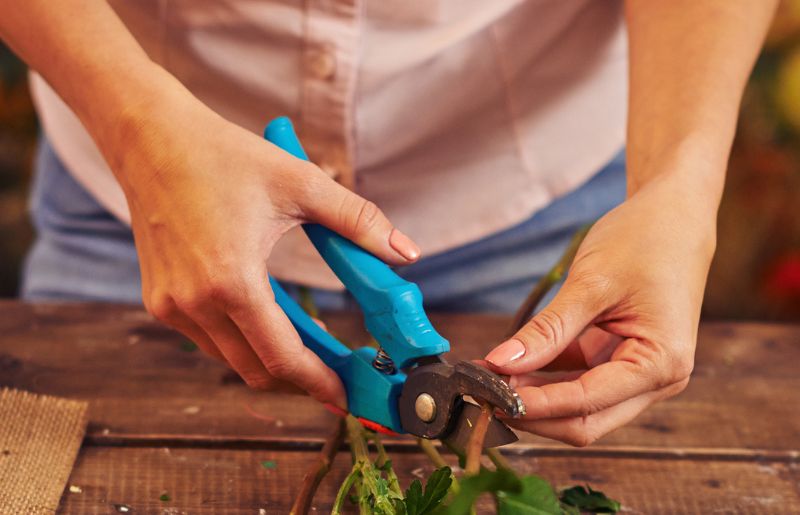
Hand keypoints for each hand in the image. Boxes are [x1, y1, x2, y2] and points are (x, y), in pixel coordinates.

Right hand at [109, 82, 419, 407]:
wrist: (150, 139)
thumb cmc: (223, 155)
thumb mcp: (300, 183)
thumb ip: (358, 221)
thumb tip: (406, 253)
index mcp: (232, 280)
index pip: (282, 356)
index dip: (318, 382)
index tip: (345, 396)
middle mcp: (194, 303)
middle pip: (256, 370)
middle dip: (299, 379)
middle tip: (336, 372)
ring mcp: (171, 305)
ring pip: (230, 359)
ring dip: (270, 360)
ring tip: (310, 348)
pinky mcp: (159, 300)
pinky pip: (208, 339)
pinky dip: (241, 340)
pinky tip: (267, 321)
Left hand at [484, 171, 715, 445]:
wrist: (674, 215)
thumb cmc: (644, 241)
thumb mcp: (591, 284)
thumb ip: (547, 330)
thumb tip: (501, 363)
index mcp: (661, 364)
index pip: (586, 403)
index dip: (535, 405)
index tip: (490, 397)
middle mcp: (658, 380)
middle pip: (585, 421)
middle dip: (534, 412)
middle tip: (484, 395)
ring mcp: (641, 374)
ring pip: (580, 407)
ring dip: (535, 398)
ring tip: (488, 378)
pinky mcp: (622, 361)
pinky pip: (579, 383)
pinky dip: (545, 379)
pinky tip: (509, 366)